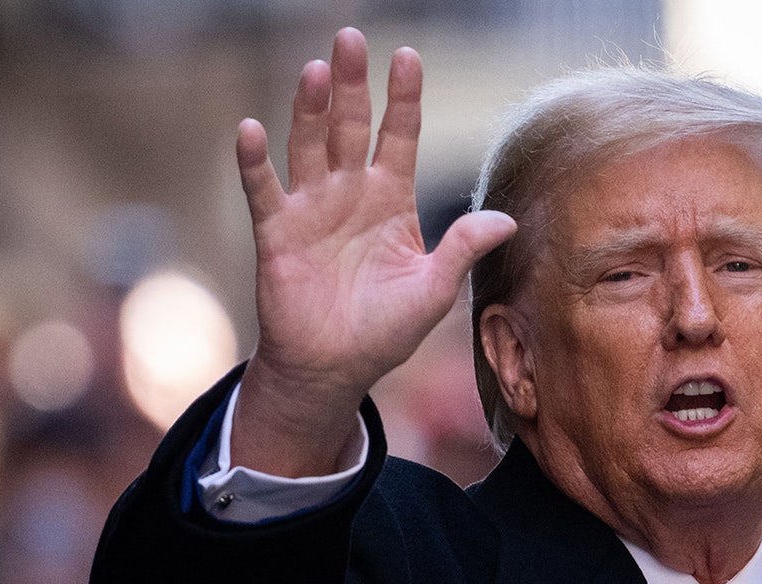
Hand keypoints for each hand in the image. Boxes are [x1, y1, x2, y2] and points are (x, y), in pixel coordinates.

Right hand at [230, 28, 515, 475]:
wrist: (334, 368)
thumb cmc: (385, 330)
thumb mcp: (433, 290)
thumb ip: (463, 249)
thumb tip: (509, 220)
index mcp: (392, 200)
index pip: (399, 136)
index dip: (403, 98)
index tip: (407, 56)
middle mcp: (350, 193)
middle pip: (350, 126)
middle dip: (351, 84)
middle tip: (350, 37)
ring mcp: (311, 208)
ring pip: (308, 145)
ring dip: (308, 109)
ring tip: (315, 71)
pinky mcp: (277, 232)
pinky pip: (264, 189)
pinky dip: (255, 161)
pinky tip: (252, 129)